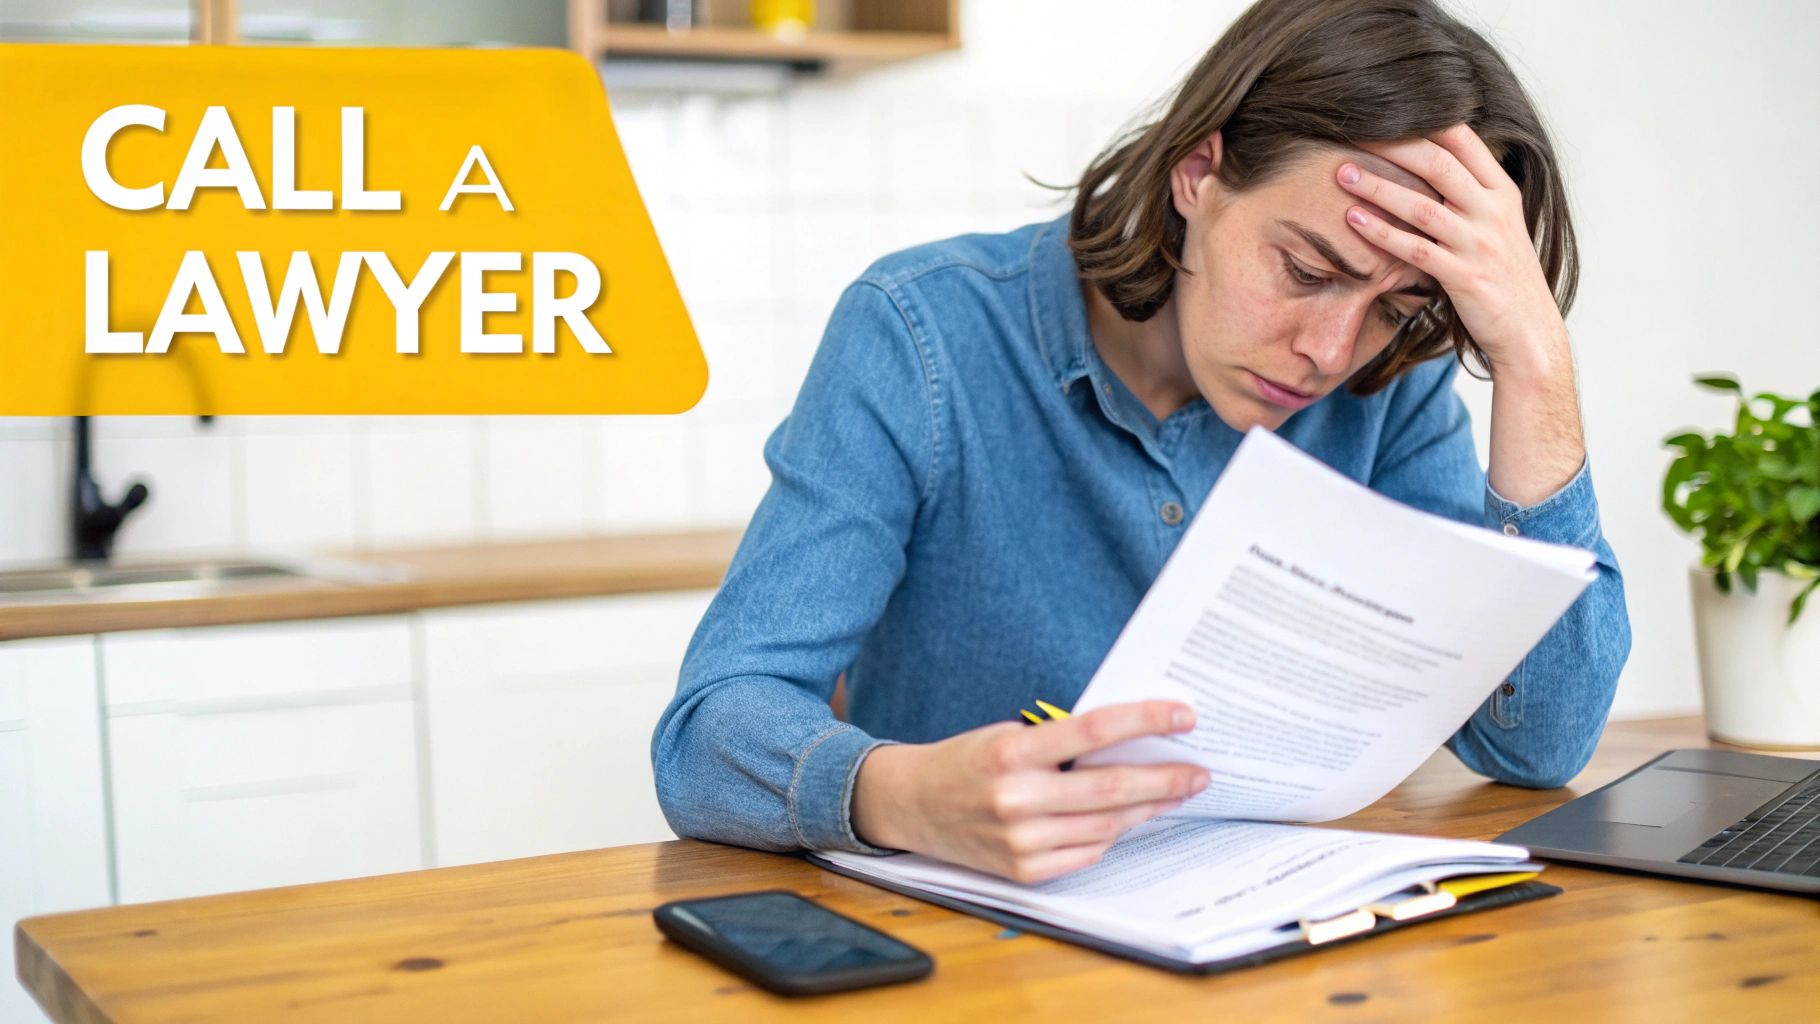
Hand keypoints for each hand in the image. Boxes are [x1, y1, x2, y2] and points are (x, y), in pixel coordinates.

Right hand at [851, 700, 1209, 883]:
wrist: (910, 804)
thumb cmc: (966, 761)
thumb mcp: (1006, 735)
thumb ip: (1060, 742)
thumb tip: (1130, 742)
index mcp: (1011, 752)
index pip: (1094, 731)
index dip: (1145, 721)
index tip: (1183, 716)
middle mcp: (1016, 799)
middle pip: (1112, 788)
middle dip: (1165, 779)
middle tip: (1199, 771)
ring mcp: (1020, 841)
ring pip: (1106, 826)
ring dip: (1147, 809)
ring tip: (1173, 794)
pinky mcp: (1023, 871)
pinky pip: (1085, 853)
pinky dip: (1110, 836)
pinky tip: (1126, 819)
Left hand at [1336, 123, 1568, 381]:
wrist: (1530, 331)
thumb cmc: (1505, 277)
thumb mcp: (1498, 226)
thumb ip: (1471, 195)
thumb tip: (1432, 163)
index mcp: (1502, 192)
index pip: (1464, 140)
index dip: (1425, 120)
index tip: (1384, 109)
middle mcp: (1493, 211)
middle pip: (1439, 164)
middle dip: (1393, 145)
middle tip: (1353, 133)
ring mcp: (1480, 244)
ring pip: (1422, 206)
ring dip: (1379, 187)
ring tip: (1343, 174)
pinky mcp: (1464, 277)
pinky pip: (1417, 250)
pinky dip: (1383, 233)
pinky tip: (1355, 220)